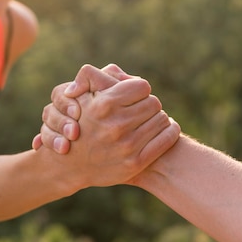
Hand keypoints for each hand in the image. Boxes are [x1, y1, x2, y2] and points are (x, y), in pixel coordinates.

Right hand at [36, 65, 180, 186]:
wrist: (71, 165)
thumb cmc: (79, 124)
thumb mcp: (79, 97)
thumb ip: (94, 76)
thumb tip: (125, 76)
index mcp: (104, 105)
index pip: (142, 86)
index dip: (138, 89)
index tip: (134, 96)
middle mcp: (116, 125)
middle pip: (154, 102)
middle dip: (148, 104)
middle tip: (142, 110)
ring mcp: (127, 146)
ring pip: (162, 119)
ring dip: (158, 118)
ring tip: (150, 120)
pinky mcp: (136, 162)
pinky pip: (167, 138)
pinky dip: (169, 131)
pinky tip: (163, 129)